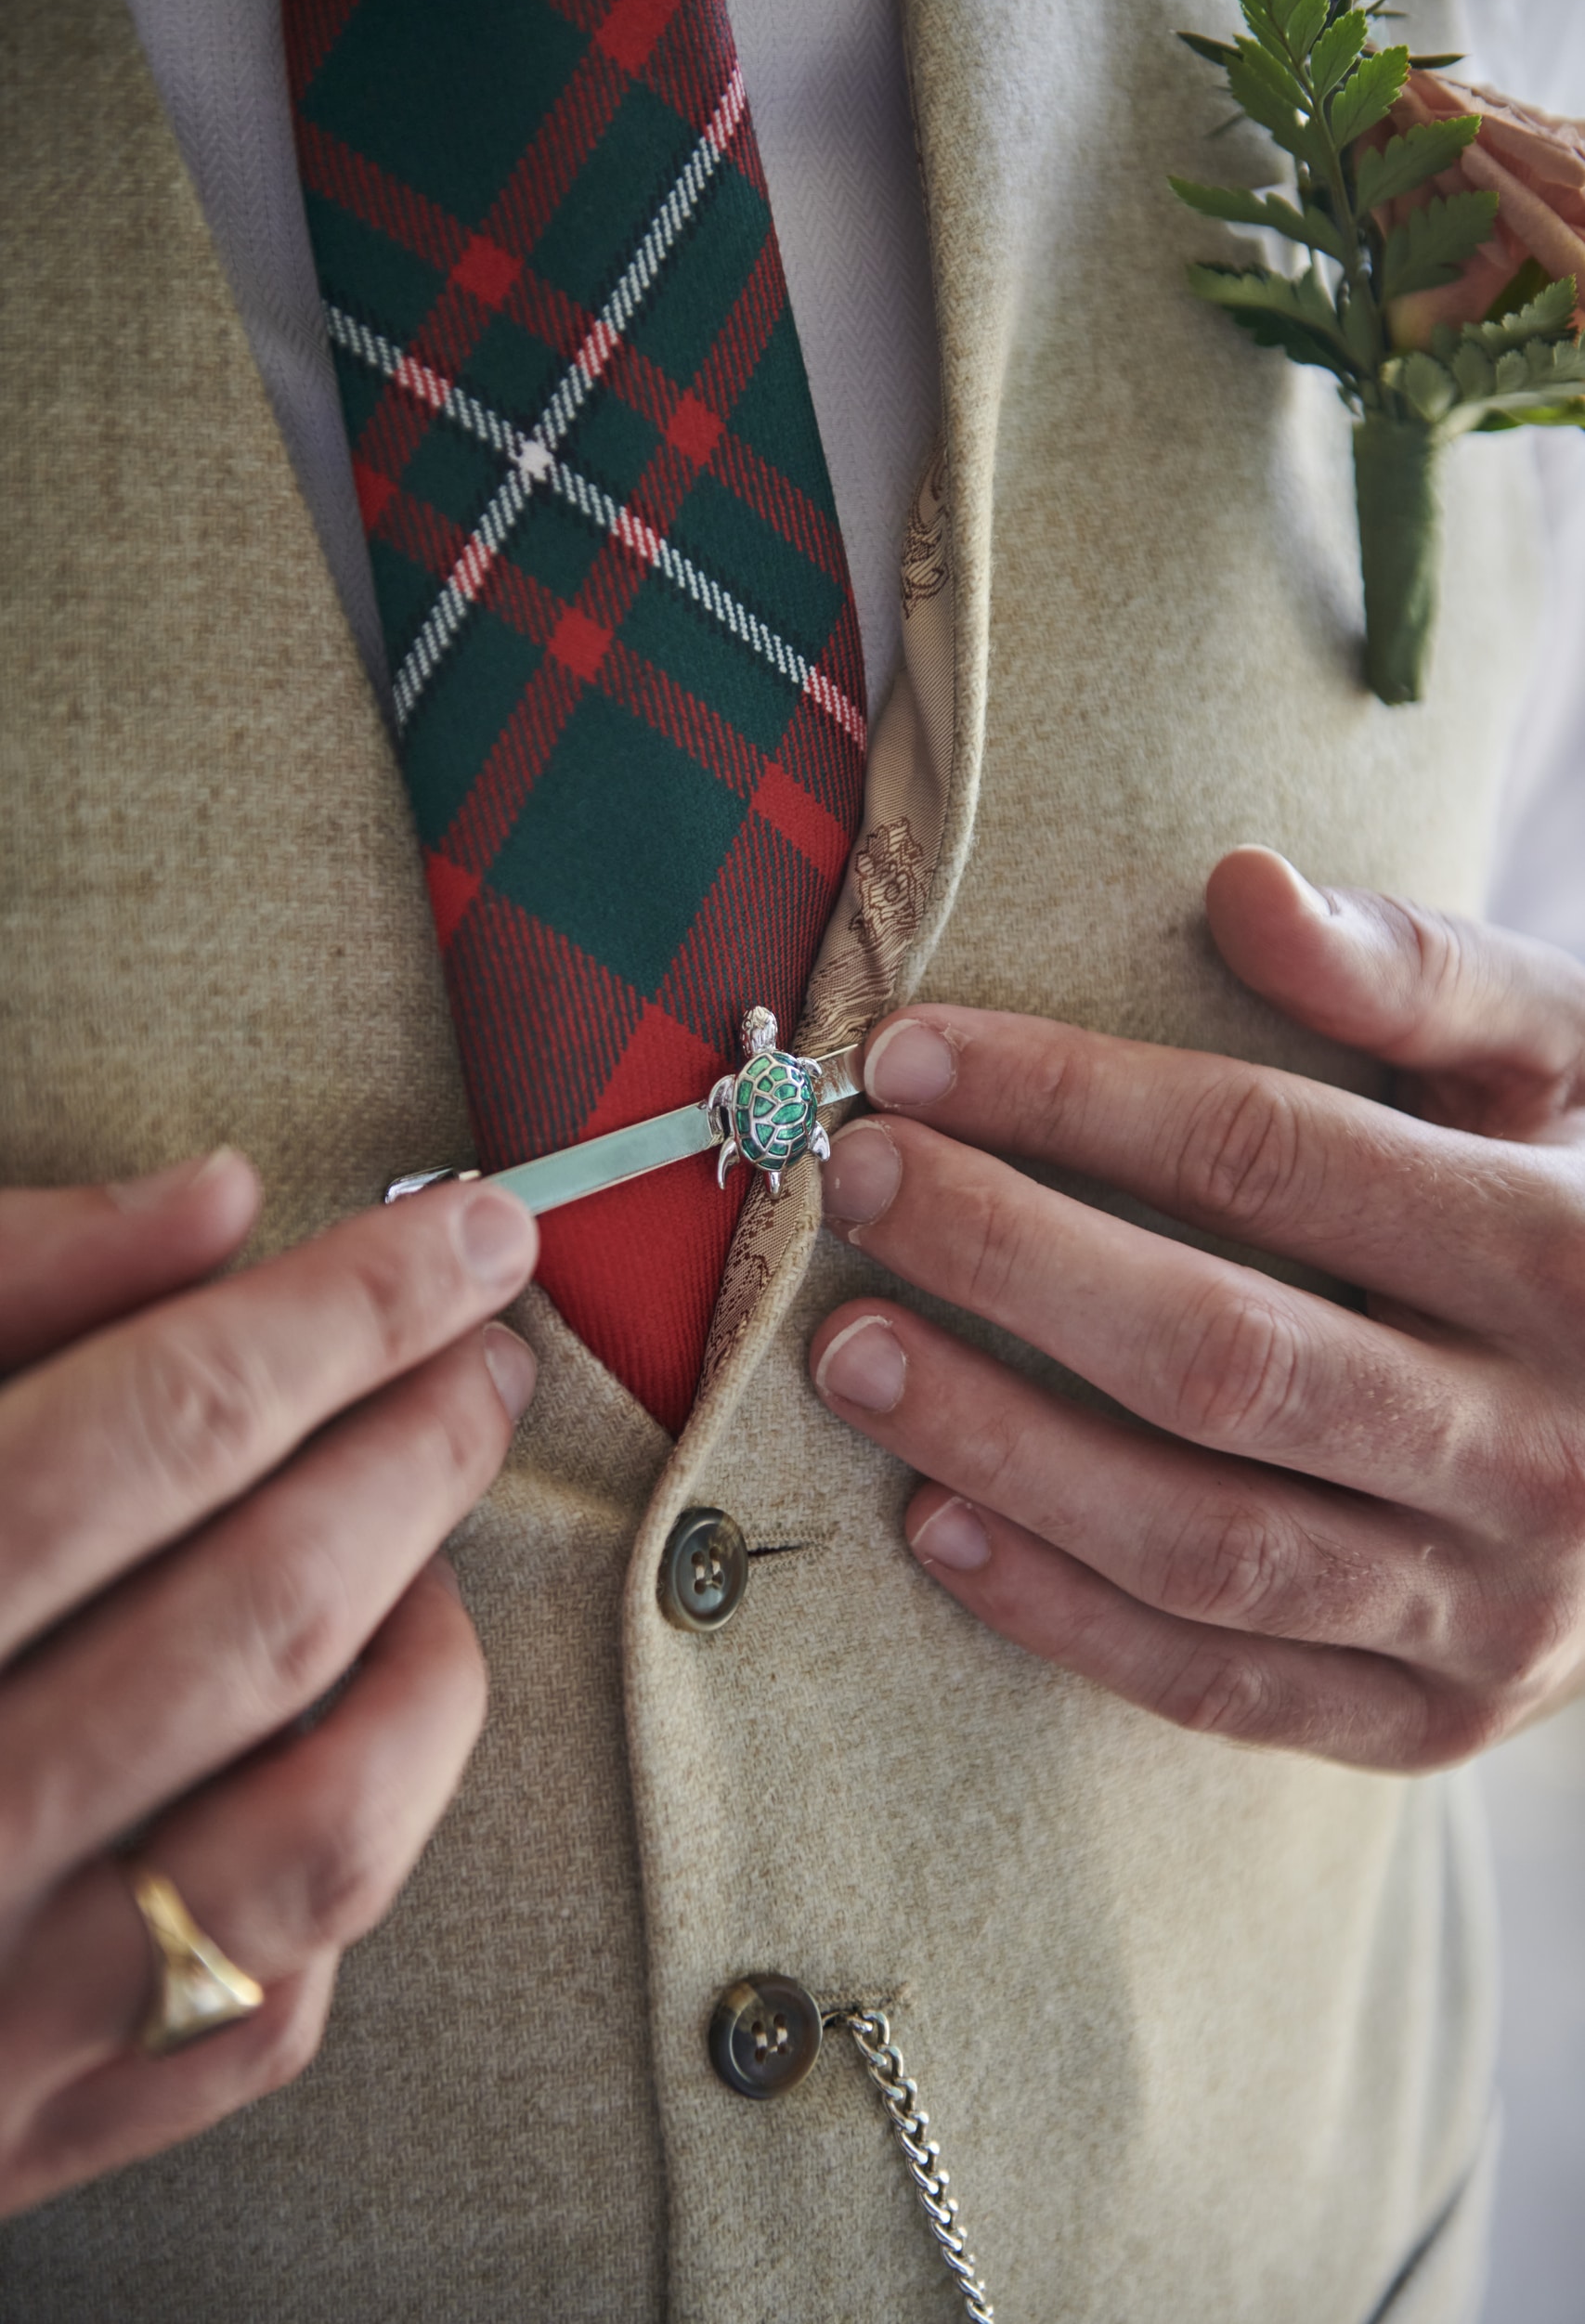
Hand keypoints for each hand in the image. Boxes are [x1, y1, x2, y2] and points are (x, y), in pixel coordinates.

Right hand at [0, 1155, 537, 2215]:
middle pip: (262, 1614)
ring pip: (319, 1832)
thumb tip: (210, 1207)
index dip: (337, 1315)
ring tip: (421, 1533)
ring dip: (424, 1647)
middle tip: (481, 1347)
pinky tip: (341, 1719)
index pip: (157, 1435)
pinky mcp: (22, 2136)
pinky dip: (351, 1838)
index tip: (460, 1238)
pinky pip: (267, 2005)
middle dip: (417, 1448)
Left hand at [812, 846, 1584, 1771]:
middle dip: (1008, 1260)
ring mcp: (1496, 1611)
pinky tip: (932, 1520)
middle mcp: (1546, 1450)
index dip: (1072, 1099)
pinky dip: (1062, 1612)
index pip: (1276, 1158)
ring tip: (850, 1352)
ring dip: (1002, 1444)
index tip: (910, 1058)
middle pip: (1222, 1356)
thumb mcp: (1567, 1067)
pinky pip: (1220, 1685)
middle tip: (859, 1185)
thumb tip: (1245, 888)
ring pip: (1204, 1541)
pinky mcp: (1431, 1720)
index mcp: (1573, 1256)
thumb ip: (1425, 975)